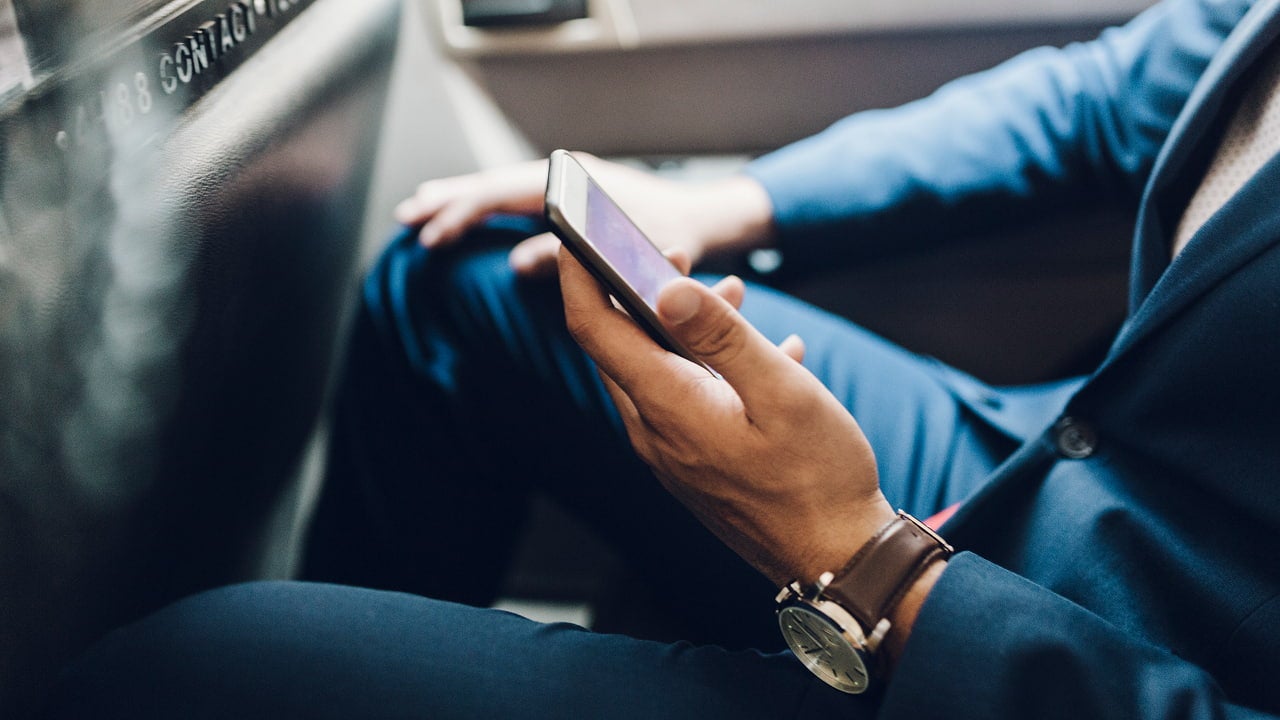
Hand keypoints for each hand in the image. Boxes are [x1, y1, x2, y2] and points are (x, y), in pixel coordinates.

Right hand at [395, 153, 774, 276]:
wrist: (712, 219)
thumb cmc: (684, 238)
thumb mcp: (633, 257)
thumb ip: (576, 262)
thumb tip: (516, 264)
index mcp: (579, 183)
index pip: (506, 192)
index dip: (464, 211)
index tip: (433, 233)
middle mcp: (572, 178)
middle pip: (497, 183)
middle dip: (450, 199)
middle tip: (407, 217)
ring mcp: (571, 187)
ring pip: (506, 189)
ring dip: (463, 200)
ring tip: (420, 213)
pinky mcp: (574, 201)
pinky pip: (521, 201)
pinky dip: (488, 208)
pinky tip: (464, 219)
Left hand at [557, 246, 895, 586]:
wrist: (836, 561)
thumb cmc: (818, 478)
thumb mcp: (781, 393)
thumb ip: (722, 336)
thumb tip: (667, 284)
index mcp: (667, 405)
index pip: (594, 327)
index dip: (578, 271)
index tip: (574, 225)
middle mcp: (654, 431)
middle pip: (620, 345)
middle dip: (638, 289)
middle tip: (676, 253)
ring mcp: (670, 452)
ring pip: (654, 370)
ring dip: (681, 326)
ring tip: (731, 295)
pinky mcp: (691, 464)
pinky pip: (681, 398)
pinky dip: (705, 364)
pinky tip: (761, 354)